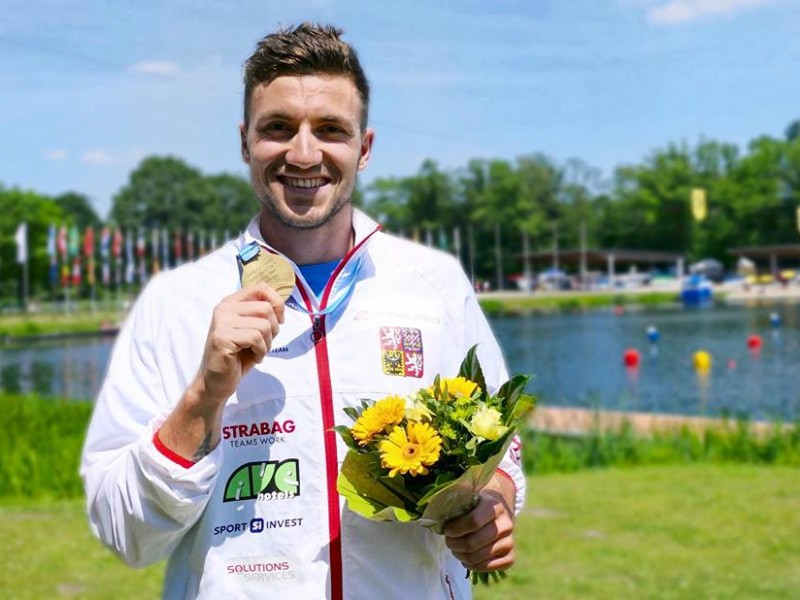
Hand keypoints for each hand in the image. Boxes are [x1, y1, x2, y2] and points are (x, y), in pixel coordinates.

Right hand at [157, 283, 284, 462]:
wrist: (217, 382)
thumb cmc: (238, 356)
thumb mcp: (253, 330)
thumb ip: (262, 314)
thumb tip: (280, 303)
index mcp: (231, 302)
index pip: (260, 287)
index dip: (277, 302)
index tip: (279, 319)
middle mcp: (224, 308)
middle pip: (266, 308)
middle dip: (274, 329)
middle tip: (264, 343)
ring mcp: (221, 322)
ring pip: (263, 325)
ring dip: (267, 343)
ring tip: (256, 352)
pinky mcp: (222, 338)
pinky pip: (256, 338)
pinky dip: (261, 351)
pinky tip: (252, 358)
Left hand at [443, 481, 515, 572]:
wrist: (498, 512)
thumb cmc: (476, 505)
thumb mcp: (468, 496)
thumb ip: (454, 499)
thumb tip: (434, 513)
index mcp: (494, 505)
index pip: (473, 522)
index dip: (456, 529)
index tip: (446, 530)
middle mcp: (506, 523)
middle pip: (474, 543)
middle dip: (455, 545)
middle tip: (448, 542)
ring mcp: (510, 541)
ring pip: (479, 557)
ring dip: (462, 556)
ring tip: (456, 549)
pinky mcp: (511, 556)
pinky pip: (489, 568)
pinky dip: (474, 566)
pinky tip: (468, 558)